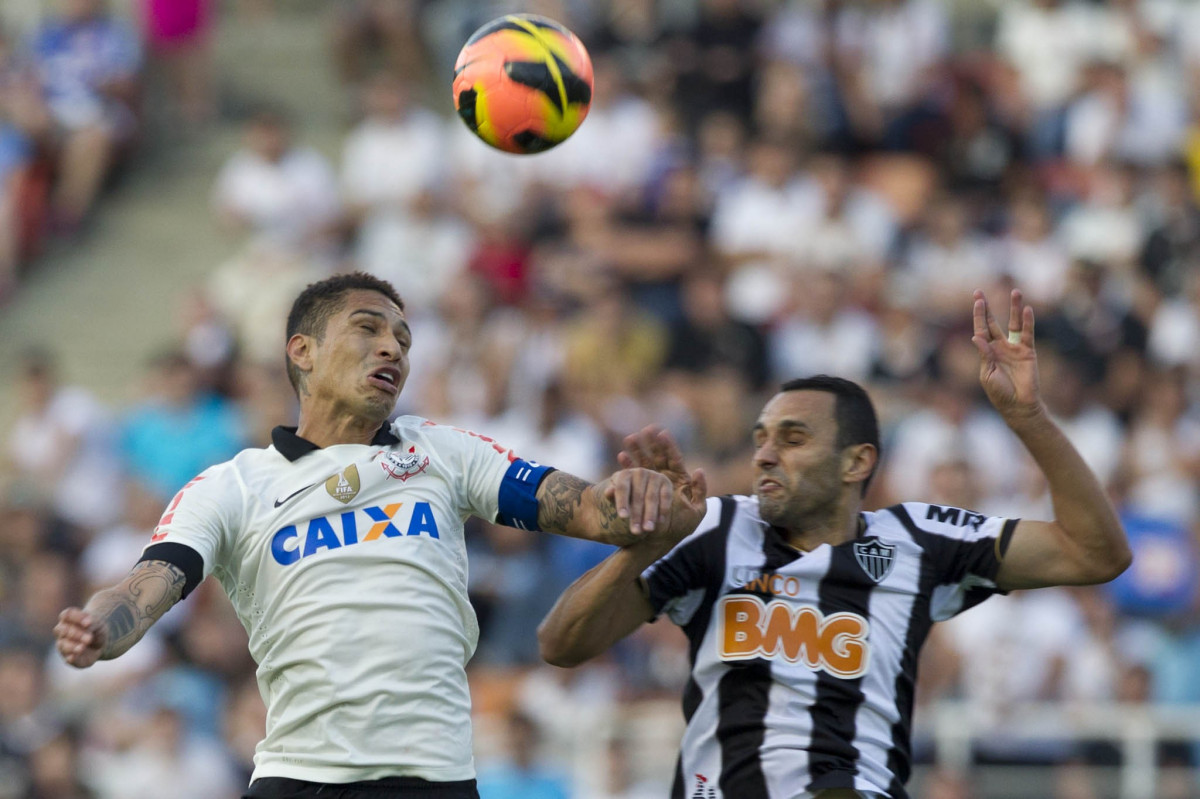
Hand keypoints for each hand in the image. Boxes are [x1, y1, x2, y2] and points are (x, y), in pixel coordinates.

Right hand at [53, 608, 105, 667]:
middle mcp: (61, 631)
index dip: (76, 618)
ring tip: (82, 647)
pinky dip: (70, 658)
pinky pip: (67, 659)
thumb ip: (92, 622)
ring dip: (73, 646)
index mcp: (67, 619)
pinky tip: (73, 657)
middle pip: (64, 631)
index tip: (89, 622)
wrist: (103, 642)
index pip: (67, 615)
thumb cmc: (96, 628)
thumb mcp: (98, 622)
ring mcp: (63, 645)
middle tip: (89, 638)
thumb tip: (87, 624)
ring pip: (63, 645)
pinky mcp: (69, 658)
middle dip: (76, 634)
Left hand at [603, 467, 674, 535]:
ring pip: (652, 498)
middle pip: (638, 496)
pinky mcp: (666, 482)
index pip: (622, 489)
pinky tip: (660, 521)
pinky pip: (665, 497)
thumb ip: (611, 495)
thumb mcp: (615, 496)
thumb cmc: (624, 495)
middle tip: (635, 531)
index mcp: (625, 474)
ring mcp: (654, 476)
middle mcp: (640, 472)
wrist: (640, 489)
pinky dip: (663, 509)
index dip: (622, 503)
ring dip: (650, 515)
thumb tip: (608, 492)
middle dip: (637, 515)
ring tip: (648, 529)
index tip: (623, 517)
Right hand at [614, 426, 707, 549]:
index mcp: (679, 479)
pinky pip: (631, 475)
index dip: (668, 446)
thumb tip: (699, 469)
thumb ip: (699, 491)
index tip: (662, 433)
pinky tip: (621, 455)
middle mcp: (664, 477)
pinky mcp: (638, 489)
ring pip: (643, 462)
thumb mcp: (696, 511)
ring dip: (636, 450)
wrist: (661, 540)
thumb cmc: (681, 527)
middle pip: (658, 456)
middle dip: (651, 443)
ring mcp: (650, 482)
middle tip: (645, 430)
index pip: (674, 458)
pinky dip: (626, 466)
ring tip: (630, 438)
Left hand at [971, 289, 1041, 419]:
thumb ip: (984, 355)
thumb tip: (976, 337)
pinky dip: (1029, 322)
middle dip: (987, 307)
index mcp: (987, 351)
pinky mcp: (1028, 351)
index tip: (977, 299)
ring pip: (1013, 323)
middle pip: (992, 322)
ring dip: (1014, 308)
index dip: (979, 315)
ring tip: (1015, 291)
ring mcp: (1014, 347)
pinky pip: (1028, 334)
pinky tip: (1027, 309)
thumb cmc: (999, 392)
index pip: (981, 329)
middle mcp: (1000, 346)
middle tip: (979, 292)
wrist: (1018, 405)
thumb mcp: (987, 374)